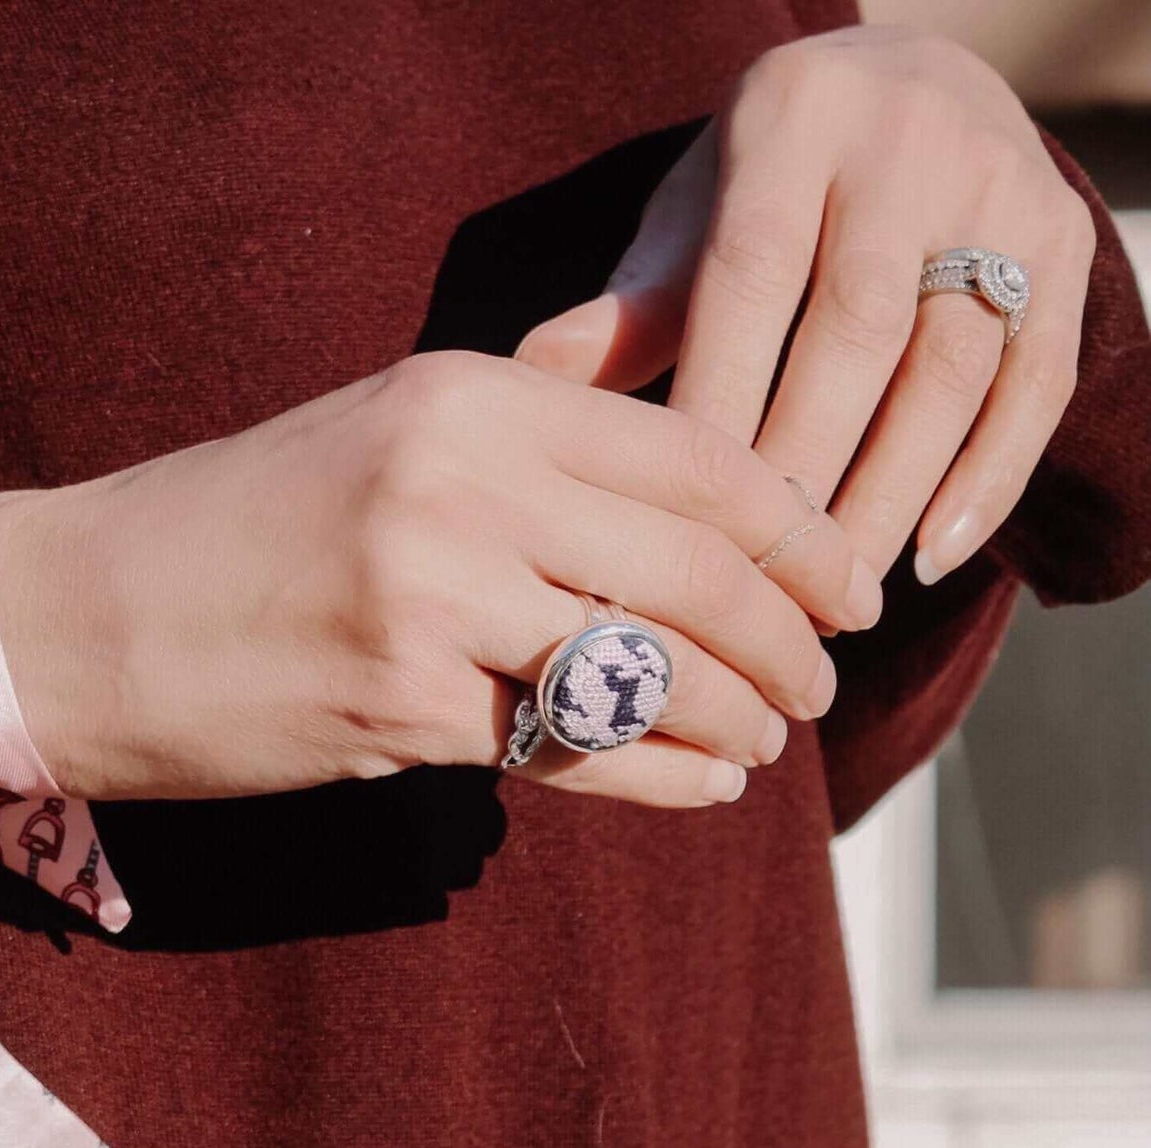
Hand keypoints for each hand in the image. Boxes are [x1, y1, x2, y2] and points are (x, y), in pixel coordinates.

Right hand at [0, 351, 880, 811]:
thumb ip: (526, 460)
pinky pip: (572, 750)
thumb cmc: (230, 535)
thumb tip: (680, 524)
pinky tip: (702, 788)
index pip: (697, 456)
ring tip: (763, 743)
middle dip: (789, 640)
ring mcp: (430, 594)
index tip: (844, 589)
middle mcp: (462, 479)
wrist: (75, 619)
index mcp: (471, 396)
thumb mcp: (383, 443)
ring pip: (647, 666)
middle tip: (820, 686)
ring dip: (734, 716)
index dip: (799, 532)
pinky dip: (658, 776)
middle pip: (696, 566)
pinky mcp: (398, 705)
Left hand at [515, 27, 1096, 585]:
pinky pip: (1035, 382)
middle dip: (802, 476)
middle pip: (855, 338)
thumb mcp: (694, 218)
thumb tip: (533, 373)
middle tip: (755, 595)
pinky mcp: (1068, 248)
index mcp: (792, 124)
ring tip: (831, 602)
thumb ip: (633, 304)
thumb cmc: (766, 187)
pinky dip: (986, 481)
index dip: (718, 408)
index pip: (749, 283)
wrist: (913, 92)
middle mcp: (909, 146)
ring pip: (949, 371)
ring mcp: (1002, 192)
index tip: (681, 526)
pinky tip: (928, 559)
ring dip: (889, 497)